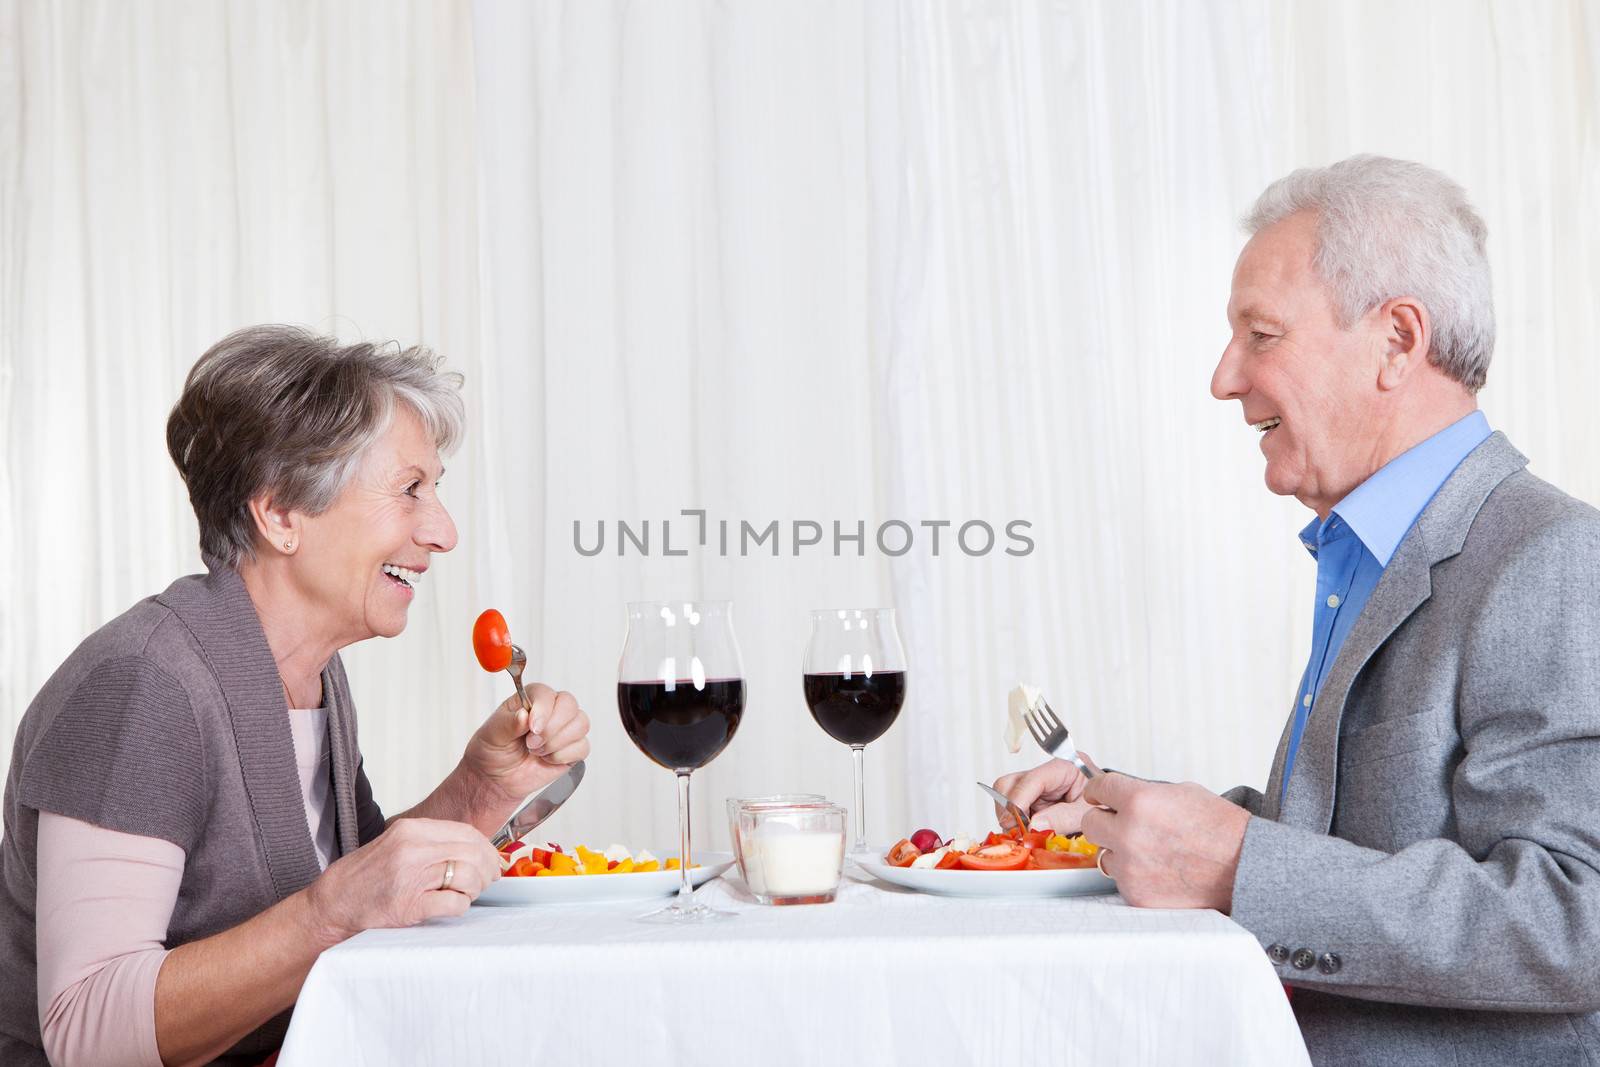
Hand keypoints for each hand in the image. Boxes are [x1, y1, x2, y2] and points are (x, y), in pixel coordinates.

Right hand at [306, 818, 500, 939]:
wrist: (334, 902)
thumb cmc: (368, 876)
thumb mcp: (398, 844)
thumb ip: (433, 842)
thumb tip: (476, 848)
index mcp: (411, 830)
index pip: (466, 833)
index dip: (486, 849)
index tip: (493, 861)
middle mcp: (412, 849)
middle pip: (472, 853)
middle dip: (487, 870)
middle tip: (486, 881)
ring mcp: (411, 877)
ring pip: (468, 876)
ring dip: (475, 889)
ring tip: (466, 894)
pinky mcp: (410, 906)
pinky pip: (454, 904)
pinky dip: (460, 906)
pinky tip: (451, 907)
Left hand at [463, 683, 591, 806]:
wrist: (498, 778)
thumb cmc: (494, 750)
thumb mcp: (492, 735)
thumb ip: (507, 723)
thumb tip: (524, 715)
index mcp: (531, 699)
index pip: (547, 693)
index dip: (543, 710)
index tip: (532, 728)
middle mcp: (552, 709)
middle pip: (570, 705)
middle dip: (551, 728)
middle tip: (531, 743)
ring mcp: (564, 728)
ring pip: (581, 724)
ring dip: (556, 743)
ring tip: (536, 751)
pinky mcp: (573, 748)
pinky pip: (583, 747)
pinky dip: (563, 756)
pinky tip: (547, 759)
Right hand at [993, 754, 1098, 834]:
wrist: (1116, 812)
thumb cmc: (1107, 807)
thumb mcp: (1088, 814)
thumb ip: (1062, 818)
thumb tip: (1033, 825)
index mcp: (1064, 767)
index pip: (1031, 780)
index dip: (1019, 803)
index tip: (1018, 825)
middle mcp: (1047, 772)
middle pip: (1009, 783)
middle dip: (1008, 809)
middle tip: (1017, 831)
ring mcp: (1038, 785)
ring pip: (1005, 794)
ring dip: (1010, 816)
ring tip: (1024, 832)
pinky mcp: (1034, 798)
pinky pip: (1012, 807)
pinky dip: (1015, 821)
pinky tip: (1027, 831)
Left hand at [1079, 773, 1249, 911]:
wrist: (1246, 867)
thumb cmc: (1221, 829)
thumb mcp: (1181, 792)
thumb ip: (1143, 793)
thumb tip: (1118, 795)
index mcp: (1139, 802)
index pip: (1097, 789)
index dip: (1100, 792)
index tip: (1102, 796)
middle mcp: (1129, 834)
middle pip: (1090, 823)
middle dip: (1106, 820)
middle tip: (1124, 823)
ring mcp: (1131, 867)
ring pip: (1103, 853)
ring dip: (1119, 849)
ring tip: (1149, 849)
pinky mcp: (1137, 893)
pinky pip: (1120, 878)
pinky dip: (1133, 873)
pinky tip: (1157, 869)